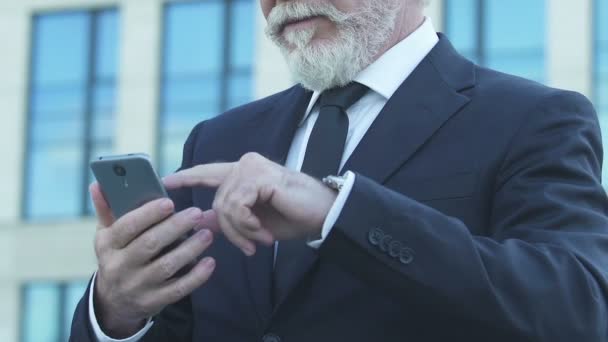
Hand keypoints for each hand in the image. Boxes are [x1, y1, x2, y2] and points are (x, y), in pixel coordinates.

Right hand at [90, 183, 215, 337]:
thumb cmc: (117, 255)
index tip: (169, 202)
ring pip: (166, 266)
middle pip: (149, 244)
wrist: (113, 301)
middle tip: (197, 213)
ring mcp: (136, 286)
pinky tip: (209, 262)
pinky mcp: (152, 302)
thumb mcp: (106, 234)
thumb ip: (106, 209)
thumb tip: (98, 184)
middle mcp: (119, 267)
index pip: (126, 227)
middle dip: (175, 227)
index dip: (148, 214)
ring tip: (207, 234)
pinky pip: (177, 289)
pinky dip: (196, 277)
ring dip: (189, 249)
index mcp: (107, 245)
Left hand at [163, 152, 337, 255]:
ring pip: (225, 206)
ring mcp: (252, 167)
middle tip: (249, 247)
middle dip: (229, 230)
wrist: (323, 214)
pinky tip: (263, 231)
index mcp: (244, 172)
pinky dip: (248, 225)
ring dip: (241, 230)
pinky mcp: (259, 176)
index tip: (167, 181)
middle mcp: (246, 164)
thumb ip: (231, 216)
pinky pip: (237, 207)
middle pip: (216, 201)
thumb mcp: (257, 221)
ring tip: (260, 239)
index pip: (210, 172)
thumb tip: (204, 219)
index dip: (188, 176)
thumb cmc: (294, 216)